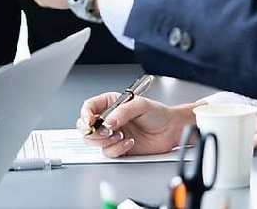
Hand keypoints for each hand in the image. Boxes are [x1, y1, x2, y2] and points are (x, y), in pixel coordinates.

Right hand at [77, 94, 195, 157]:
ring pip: (94, 142)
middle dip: (95, 131)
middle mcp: (109, 120)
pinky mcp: (118, 149)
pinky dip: (117, 149)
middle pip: (86, 128)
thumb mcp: (140, 105)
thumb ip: (122, 112)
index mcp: (110, 104)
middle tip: (108, 130)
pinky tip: (129, 142)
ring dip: (106, 140)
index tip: (90, 121)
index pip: (89, 108)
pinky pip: (108, 153)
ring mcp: (112, 135)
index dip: (85, 115)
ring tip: (121, 135)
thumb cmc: (158, 114)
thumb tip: (108, 122)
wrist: (170, 131)